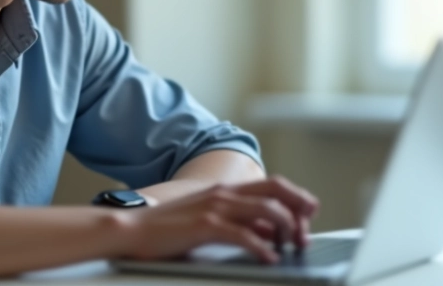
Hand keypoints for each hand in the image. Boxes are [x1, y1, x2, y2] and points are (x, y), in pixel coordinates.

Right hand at [115, 175, 318, 263]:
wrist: (131, 228)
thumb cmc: (169, 228)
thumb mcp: (210, 220)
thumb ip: (240, 222)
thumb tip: (270, 234)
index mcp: (226, 189)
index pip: (273, 185)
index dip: (297, 197)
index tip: (310, 214)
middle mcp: (224, 193)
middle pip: (276, 191)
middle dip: (299, 209)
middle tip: (306, 234)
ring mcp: (215, 207)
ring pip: (266, 211)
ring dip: (286, 229)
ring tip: (293, 247)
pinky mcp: (205, 225)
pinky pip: (243, 235)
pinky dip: (263, 247)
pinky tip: (270, 259)